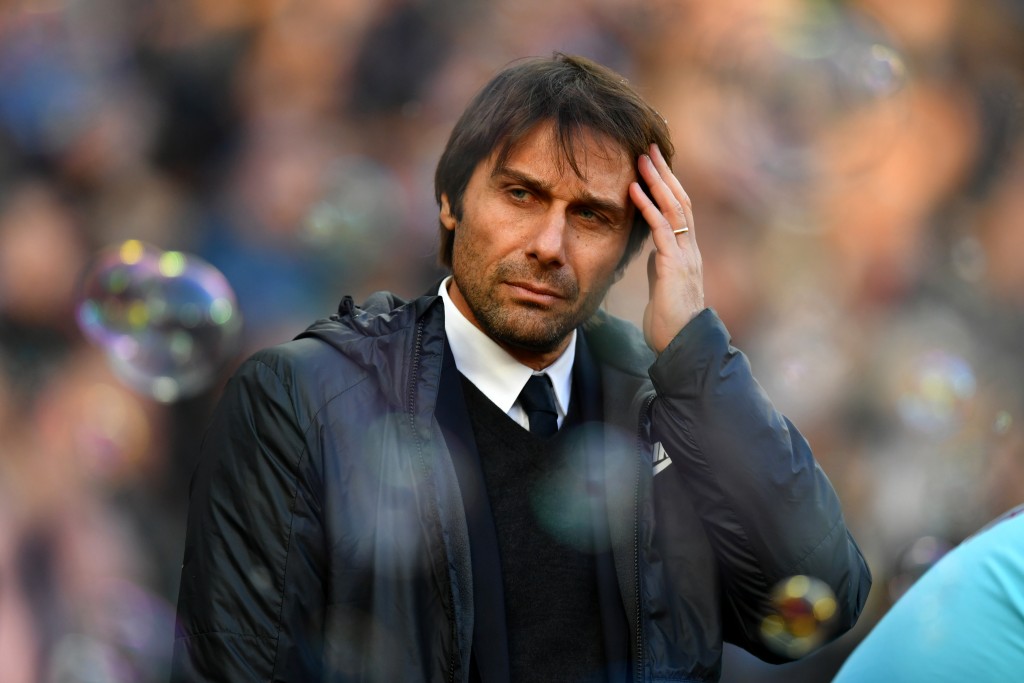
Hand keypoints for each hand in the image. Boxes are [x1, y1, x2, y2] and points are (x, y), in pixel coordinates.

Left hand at [629, 144, 704, 353]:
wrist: (682, 345)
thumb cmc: (670, 320)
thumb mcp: (663, 284)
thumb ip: (661, 264)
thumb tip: (652, 251)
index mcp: (686, 251)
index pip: (679, 209)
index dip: (667, 184)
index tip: (653, 162)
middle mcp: (690, 248)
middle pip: (680, 199)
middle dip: (664, 171)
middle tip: (650, 145)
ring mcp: (685, 254)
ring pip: (674, 208)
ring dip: (657, 180)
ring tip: (642, 156)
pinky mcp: (675, 265)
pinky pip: (661, 228)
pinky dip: (648, 206)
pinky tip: (633, 189)